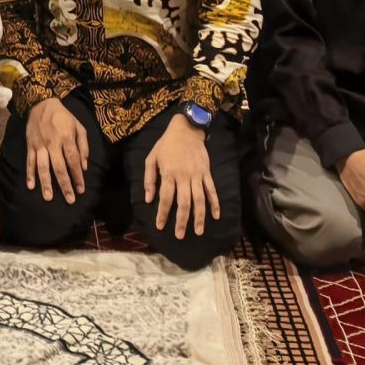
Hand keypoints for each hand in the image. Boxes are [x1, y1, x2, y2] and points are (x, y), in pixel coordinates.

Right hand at [21, 96, 91, 202]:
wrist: (41, 103)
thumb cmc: (63, 117)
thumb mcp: (79, 126)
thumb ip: (83, 146)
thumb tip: (84, 166)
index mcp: (66, 138)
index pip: (73, 161)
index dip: (77, 176)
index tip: (81, 190)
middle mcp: (53, 143)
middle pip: (59, 167)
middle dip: (65, 185)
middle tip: (69, 200)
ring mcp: (40, 145)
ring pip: (43, 167)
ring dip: (46, 183)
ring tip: (48, 197)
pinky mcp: (30, 146)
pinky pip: (30, 161)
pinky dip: (30, 174)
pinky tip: (31, 186)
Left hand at [142, 113, 217, 239]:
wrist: (186, 129)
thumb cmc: (166, 144)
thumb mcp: (151, 158)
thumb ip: (150, 179)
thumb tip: (149, 199)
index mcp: (169, 173)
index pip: (166, 198)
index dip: (163, 213)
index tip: (160, 226)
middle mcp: (184, 176)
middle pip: (184, 203)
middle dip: (182, 221)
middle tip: (180, 236)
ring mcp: (197, 175)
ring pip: (199, 199)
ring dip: (199, 217)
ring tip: (198, 231)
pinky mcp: (207, 172)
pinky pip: (212, 190)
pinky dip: (215, 203)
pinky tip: (215, 215)